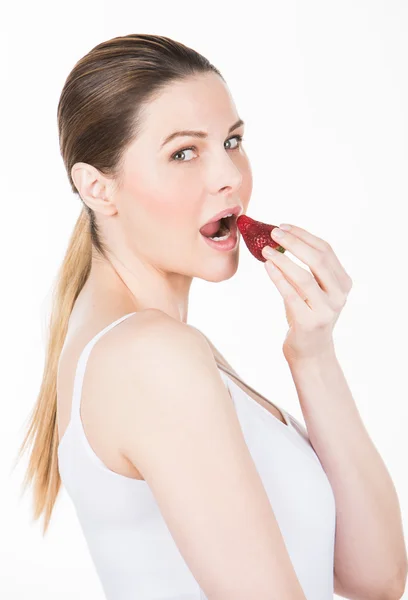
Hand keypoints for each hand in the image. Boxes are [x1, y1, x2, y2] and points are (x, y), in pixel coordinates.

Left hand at [261, 223, 352, 362]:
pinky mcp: (310, 322)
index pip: (325, 250)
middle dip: (295, 243)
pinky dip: (278, 278)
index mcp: (343, 282)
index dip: (304, 235)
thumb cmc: (306, 313)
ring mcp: (326, 309)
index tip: (284, 226)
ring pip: (304, 278)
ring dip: (283, 260)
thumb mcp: (311, 289)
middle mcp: (339, 294)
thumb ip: (305, 268)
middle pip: (318, 260)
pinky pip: (291, 295)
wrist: (310, 350)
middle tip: (274, 233)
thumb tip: (279, 239)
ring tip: (266, 250)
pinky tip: (267, 267)